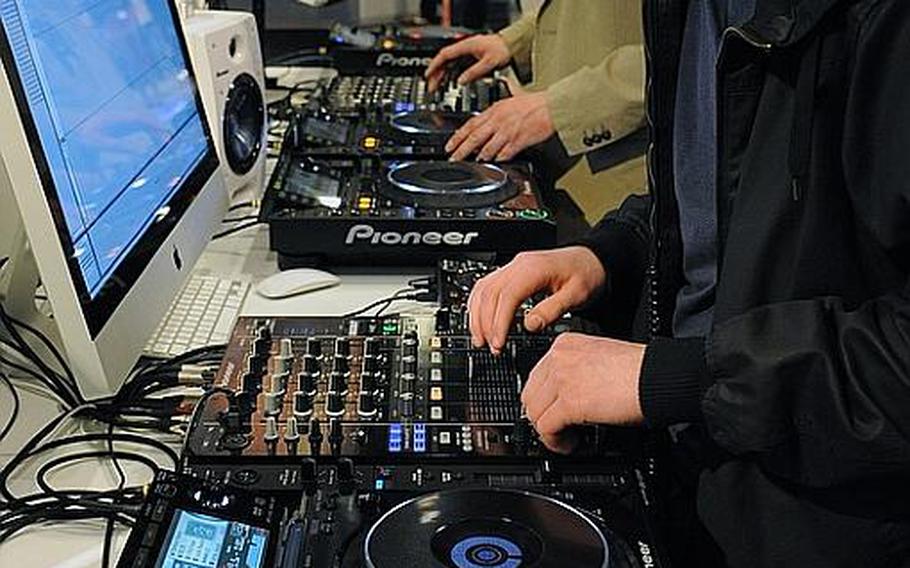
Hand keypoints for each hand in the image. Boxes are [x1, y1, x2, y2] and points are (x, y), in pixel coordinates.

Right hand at [424, 34, 510, 92]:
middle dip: (436, 74)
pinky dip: (452, 74)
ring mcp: (468, 53)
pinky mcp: (472, 58)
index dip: (435, 66)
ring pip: (450, 64)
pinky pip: (457, 66)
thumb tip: (461, 81)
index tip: (428, 75)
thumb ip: (474, 72)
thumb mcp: (489, 63)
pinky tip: (451, 83)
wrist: (513, 45)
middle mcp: (465, 49)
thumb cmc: (503, 50)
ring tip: (438, 87)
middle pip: (445, 61)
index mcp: (466, 47)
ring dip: (443, 75)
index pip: (444, 55)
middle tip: (431, 87)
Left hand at [446, 92, 553, 161]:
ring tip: (474, 161)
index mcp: (495, 110)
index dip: (457, 136)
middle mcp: (499, 121)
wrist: (552, 107)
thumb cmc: (535, 103)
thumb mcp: (512, 98)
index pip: (470, 124)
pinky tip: (494, 161)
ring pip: (487, 148)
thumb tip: (490, 109)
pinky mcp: (518, 142)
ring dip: (480, 156)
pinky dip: (498, 159)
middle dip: (461, 150)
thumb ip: (499, 105)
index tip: (450, 145)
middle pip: (474, 138)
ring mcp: (508, 132)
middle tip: (453, 158)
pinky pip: (504, 154)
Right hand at [467, 247, 606, 353]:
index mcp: (534, 269)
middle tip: (490, 346)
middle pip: (490, 293)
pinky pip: (486, 285)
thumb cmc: (585, 274)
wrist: (590, 260)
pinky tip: (479, 319)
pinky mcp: (510, 272)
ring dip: (477, 315)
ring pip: (483, 289)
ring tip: (480, 339)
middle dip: (486, 323)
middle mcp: (518, 265)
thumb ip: (552, 310)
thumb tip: (530, 325)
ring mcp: (512, 267)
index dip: (499, 322)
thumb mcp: (576, 295)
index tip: (498, 342)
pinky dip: (478, 304)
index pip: (507, 296)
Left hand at [522, 333, 645, 452]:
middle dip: (542, 417)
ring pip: (534, 413)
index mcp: (565, 344)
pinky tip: (570, 444)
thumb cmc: (640, 371)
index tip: (551, 413)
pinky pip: (546, 428)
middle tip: (558, 430)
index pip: (537, 376)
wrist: (657, 377)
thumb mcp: (599, 359)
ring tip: (567, 439)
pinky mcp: (569, 401)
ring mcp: (561, 378)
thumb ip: (577, 372)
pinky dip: (555, 442)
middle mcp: (559, 357)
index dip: (543, 400)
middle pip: (530, 395)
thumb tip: (565, 398)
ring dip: (548, 432)